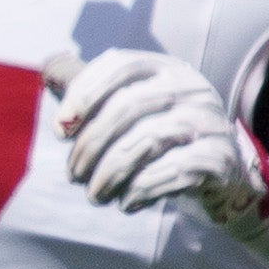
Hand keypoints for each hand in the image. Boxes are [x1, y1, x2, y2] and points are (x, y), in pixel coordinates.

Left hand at [54, 45, 268, 234]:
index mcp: (166, 68)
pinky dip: (142, 189)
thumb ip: (92, 92)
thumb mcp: (131, 108)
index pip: (120, 66)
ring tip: (95, 194)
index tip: (60, 131)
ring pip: (149, 140)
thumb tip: (47, 71)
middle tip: (74, 175)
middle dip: (91, 145)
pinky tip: (128, 202)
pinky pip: (174, 171)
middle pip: (129, 106)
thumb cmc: (162, 137)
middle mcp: (192, 88)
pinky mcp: (220, 158)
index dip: (83, 95)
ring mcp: (210, 122)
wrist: (221, 172)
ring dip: (111, 172)